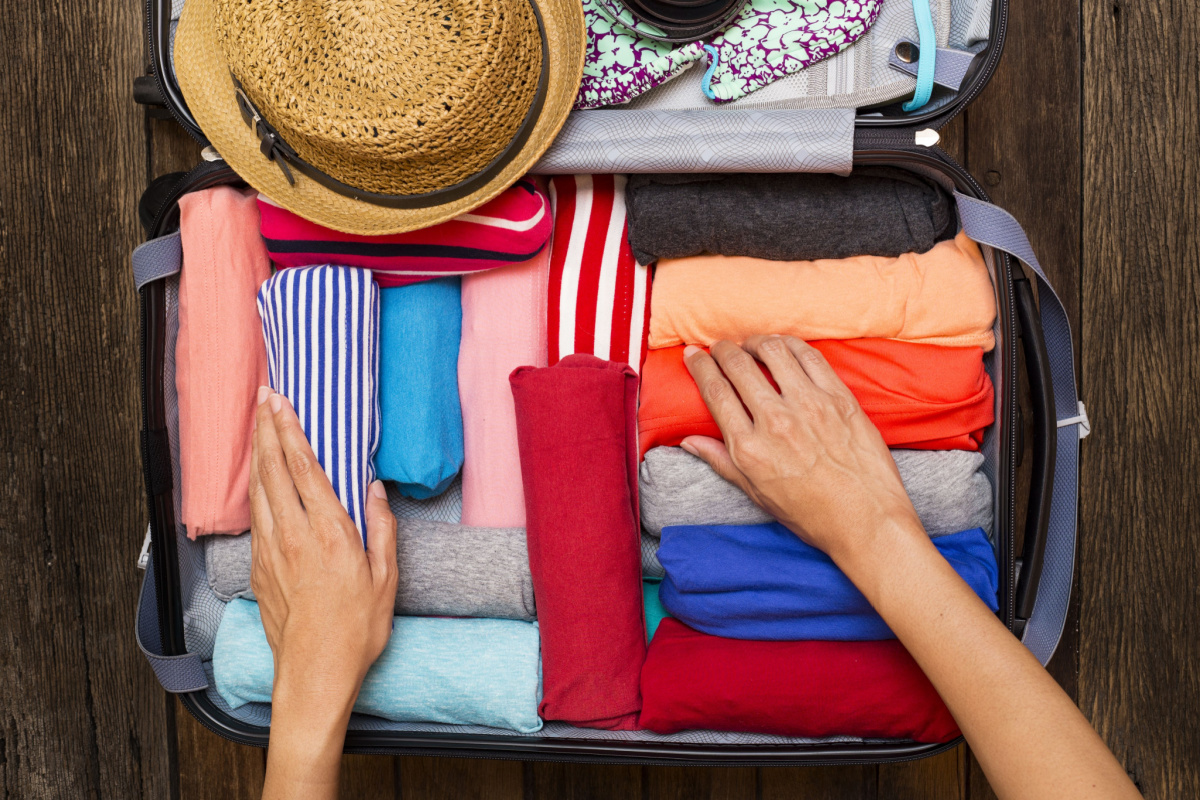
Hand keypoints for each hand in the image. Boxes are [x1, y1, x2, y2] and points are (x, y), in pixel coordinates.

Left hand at [249, 387, 397, 799]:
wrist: (314, 673)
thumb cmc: (357, 629)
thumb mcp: (386, 578)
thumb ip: (382, 528)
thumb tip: (375, 489)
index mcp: (329, 533)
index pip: (304, 469)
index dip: (291, 431)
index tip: (282, 402)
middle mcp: (293, 535)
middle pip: (273, 470)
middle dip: (267, 429)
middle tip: (264, 397)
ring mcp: (270, 551)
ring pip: (258, 489)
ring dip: (258, 453)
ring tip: (258, 424)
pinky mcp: (258, 568)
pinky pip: (254, 516)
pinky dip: (255, 486)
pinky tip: (258, 477)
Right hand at [680, 336, 922, 560]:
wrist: (867, 521)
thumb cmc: (812, 514)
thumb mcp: (757, 494)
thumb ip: (721, 462)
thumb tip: (688, 441)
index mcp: (750, 449)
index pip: (715, 391)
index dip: (699, 366)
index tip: (693, 355)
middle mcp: (776, 422)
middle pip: (738, 366)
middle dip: (722, 349)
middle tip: (719, 347)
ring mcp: (810, 406)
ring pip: (773, 351)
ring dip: (755, 341)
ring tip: (751, 344)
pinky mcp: (840, 398)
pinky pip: (810, 357)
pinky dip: (791, 345)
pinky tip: (783, 346)